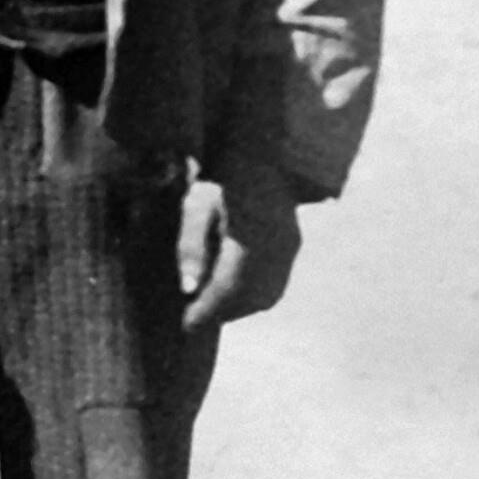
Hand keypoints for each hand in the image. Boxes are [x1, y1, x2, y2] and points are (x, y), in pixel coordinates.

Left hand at [178, 166, 301, 330]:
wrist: (255, 152)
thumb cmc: (219, 177)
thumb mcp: (194, 206)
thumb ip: (191, 247)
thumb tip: (189, 289)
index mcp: (251, 238)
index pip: (228, 289)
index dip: (206, 311)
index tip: (185, 325)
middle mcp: (277, 247)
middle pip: (250, 298)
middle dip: (221, 313)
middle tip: (193, 319)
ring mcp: (289, 247)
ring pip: (266, 294)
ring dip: (237, 307)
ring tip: (209, 309)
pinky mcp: (292, 244)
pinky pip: (275, 282)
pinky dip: (252, 295)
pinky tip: (231, 292)